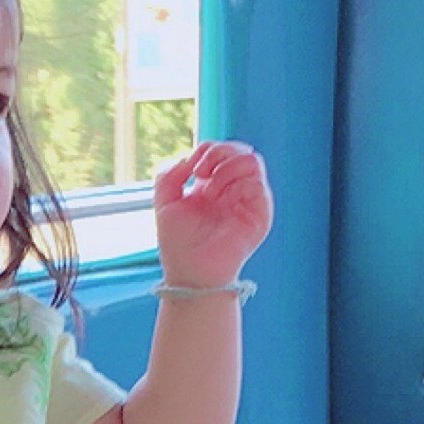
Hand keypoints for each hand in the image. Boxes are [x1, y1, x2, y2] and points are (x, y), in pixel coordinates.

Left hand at [153, 141, 272, 291]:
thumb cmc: (178, 244)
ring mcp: (248, 201)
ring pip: (253, 160)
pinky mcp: (260, 215)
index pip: (221, 151)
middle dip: (220, 151)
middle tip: (202, 172)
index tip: (191, 169)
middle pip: (240, 150)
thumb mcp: (164, 202)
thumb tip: (189, 158)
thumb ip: (169, 174)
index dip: (207, 150)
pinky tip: (223, 196)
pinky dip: (239, 182)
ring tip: (212, 186)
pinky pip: (259, 184)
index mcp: (213, 185)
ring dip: (229, 166)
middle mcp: (233, 190)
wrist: (190, 273)